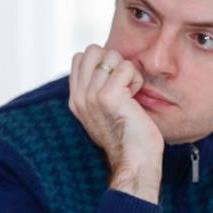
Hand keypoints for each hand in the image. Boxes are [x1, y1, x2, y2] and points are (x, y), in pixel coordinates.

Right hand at [68, 45, 162, 202]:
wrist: (134, 162)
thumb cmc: (127, 138)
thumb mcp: (102, 112)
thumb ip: (96, 90)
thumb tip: (106, 67)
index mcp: (75, 99)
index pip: (80, 57)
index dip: (101, 62)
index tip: (113, 83)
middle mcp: (80, 96)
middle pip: (93, 50)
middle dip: (113, 61)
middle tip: (122, 84)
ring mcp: (92, 95)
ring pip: (111, 56)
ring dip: (127, 70)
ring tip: (130, 93)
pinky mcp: (109, 95)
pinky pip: (126, 68)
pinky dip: (136, 79)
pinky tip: (136, 98)